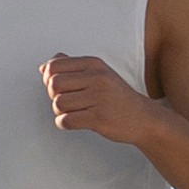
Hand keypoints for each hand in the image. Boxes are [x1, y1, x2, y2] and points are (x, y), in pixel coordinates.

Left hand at [42, 52, 163, 144]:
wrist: (144, 117)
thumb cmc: (115, 95)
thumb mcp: (97, 73)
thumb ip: (71, 67)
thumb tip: (43, 67)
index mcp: (94, 64)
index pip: (54, 66)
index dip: (49, 79)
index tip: (61, 88)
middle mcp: (97, 78)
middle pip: (53, 85)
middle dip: (54, 96)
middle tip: (68, 102)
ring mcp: (99, 98)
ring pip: (59, 103)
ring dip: (60, 111)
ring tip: (74, 112)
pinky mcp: (99, 118)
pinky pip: (66, 121)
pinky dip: (64, 123)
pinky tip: (74, 122)